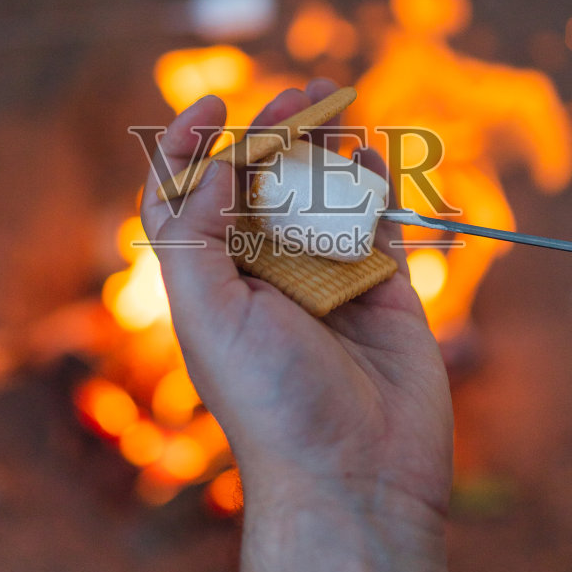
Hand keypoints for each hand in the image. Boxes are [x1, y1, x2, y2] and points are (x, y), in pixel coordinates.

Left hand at [140, 81, 453, 521]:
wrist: (357, 475)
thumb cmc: (269, 400)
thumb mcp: (208, 311)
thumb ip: (197, 230)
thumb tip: (217, 161)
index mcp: (210, 283)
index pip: (189, 199)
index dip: (192, 147)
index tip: (213, 106)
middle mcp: (262, 277)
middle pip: (260, 185)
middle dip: (273, 134)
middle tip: (297, 96)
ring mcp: (324, 280)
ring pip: (319, 196)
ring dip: (325, 148)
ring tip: (335, 102)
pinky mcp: (382, 289)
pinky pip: (374, 222)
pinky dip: (372, 185)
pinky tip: (370, 157)